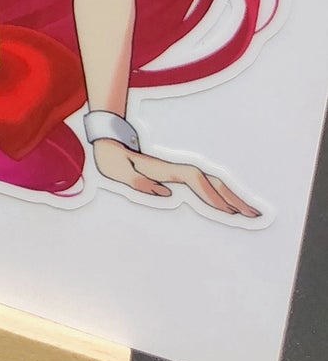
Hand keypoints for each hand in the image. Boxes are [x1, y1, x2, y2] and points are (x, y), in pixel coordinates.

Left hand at [92, 140, 259, 216]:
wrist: (107, 144)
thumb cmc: (112, 160)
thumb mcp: (119, 173)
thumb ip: (140, 184)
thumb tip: (167, 193)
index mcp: (163, 170)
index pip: (195, 181)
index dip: (211, 195)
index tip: (228, 211)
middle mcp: (175, 169)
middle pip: (211, 181)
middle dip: (233, 198)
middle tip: (254, 216)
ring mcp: (177, 171)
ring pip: (211, 182)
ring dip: (231, 196)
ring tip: (250, 213)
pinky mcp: (175, 174)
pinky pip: (203, 184)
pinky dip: (218, 194)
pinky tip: (226, 205)